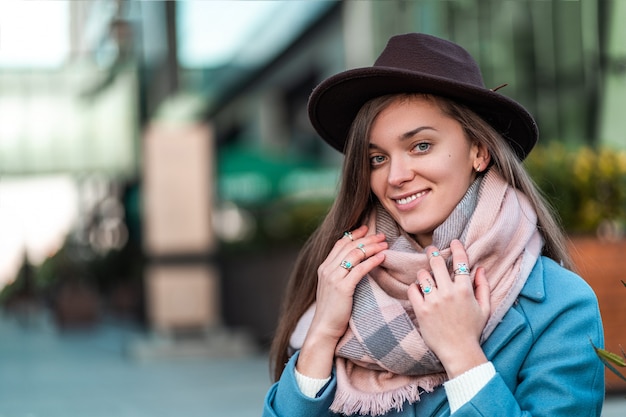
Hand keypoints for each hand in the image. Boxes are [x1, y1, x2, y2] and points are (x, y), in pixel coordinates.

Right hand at [297, 225, 386, 377]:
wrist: (324, 328)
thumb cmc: (332, 311)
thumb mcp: (332, 288)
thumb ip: (340, 274)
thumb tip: (354, 265)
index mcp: (324, 267)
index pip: (340, 244)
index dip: (354, 234)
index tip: (367, 229)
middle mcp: (327, 269)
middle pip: (349, 246)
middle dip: (367, 238)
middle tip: (381, 235)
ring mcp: (333, 278)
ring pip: (355, 254)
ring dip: (372, 247)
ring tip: (385, 244)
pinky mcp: (342, 287)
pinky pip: (359, 269)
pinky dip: (372, 261)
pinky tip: (382, 257)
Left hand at [407, 239, 490, 377]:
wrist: (459, 351)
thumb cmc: (472, 330)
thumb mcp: (484, 308)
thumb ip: (483, 286)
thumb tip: (480, 268)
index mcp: (465, 290)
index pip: (461, 262)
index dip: (457, 248)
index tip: (453, 241)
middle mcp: (448, 292)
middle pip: (437, 263)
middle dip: (433, 253)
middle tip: (431, 249)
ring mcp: (433, 301)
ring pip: (423, 275)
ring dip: (424, 273)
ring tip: (426, 276)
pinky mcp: (421, 310)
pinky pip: (412, 290)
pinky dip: (414, 288)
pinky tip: (419, 290)